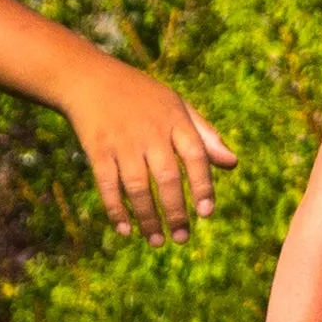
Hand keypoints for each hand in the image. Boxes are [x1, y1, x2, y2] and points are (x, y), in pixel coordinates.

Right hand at [65, 55, 237, 240]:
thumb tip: (232, 164)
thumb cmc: (141, 96)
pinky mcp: (97, 149)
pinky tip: (126, 230)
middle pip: (168, 177)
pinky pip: (108, 185)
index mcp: (175, 120)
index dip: (203, 185)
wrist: (89, 79)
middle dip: (176, 212)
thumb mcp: (177, 106)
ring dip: (148, 218)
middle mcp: (150, 132)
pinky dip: (116, 209)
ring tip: (157, 242)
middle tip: (182, 238)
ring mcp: (123, 141)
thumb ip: (204, 135)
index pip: (196, 155)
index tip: (206, 213)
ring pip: (138, 187)